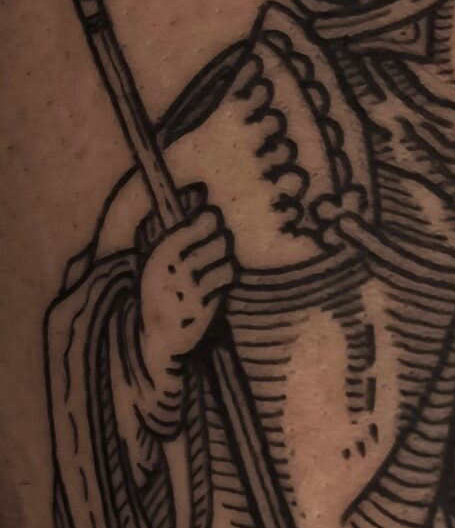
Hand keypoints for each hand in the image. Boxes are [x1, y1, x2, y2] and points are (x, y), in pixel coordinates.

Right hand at [138, 193, 236, 380]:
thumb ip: (177, 222)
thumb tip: (199, 189)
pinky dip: (223, 280)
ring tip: (208, 269)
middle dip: (219, 240)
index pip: (204, 221)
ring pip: (227, 258)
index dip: (210, 219)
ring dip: (222, 261)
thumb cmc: (159, 286)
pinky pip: (227, 278)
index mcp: (161, 252)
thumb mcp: (158, 254)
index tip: (206, 223)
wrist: (155, 337)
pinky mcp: (208, 305)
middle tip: (209, 248)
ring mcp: (194, 289)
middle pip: (221, 237)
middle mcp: (178, 269)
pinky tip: (211, 286)